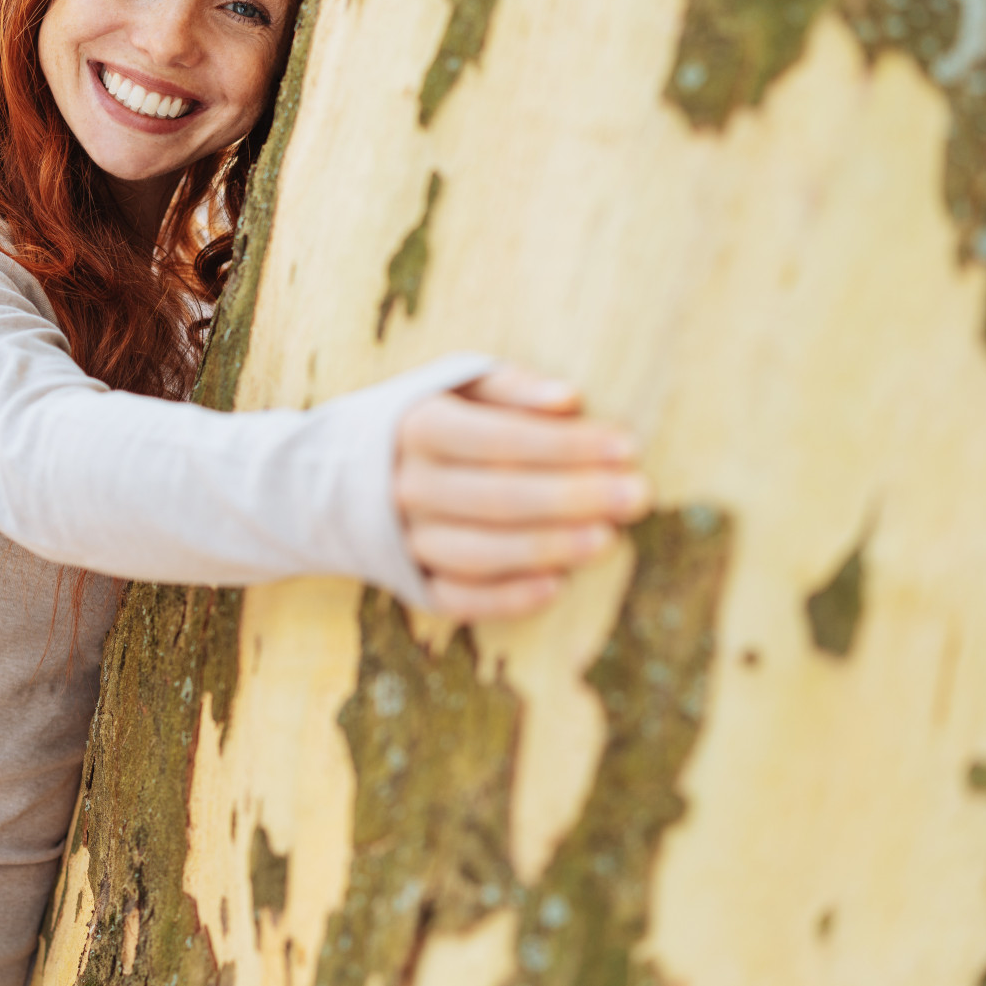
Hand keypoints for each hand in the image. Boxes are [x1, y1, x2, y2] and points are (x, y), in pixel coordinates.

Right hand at [395, 366, 648, 620]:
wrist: (348, 472)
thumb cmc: (437, 419)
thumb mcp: (463, 386)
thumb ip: (513, 387)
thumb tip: (568, 398)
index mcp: (418, 426)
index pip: (496, 437)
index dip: (564, 444)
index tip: (627, 446)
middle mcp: (405, 485)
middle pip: (493, 496)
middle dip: (571, 496)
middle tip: (637, 495)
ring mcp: (405, 539)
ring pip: (475, 552)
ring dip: (545, 548)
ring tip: (608, 539)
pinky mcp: (412, 582)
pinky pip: (457, 599)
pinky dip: (504, 599)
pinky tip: (557, 587)